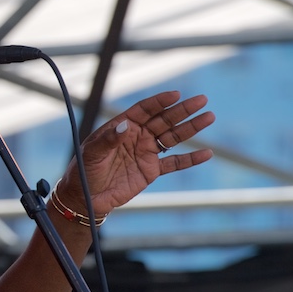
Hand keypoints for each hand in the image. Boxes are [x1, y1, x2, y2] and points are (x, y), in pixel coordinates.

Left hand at [59, 91, 214, 216]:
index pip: (144, 110)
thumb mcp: (92, 153)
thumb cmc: (84, 170)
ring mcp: (145, 153)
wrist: (86, 197)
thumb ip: (109, 139)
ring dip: (191, 128)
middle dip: (182, 110)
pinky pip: (174, 163)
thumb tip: (126, 125)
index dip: (160, 102)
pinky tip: (206, 153)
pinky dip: (190, 159)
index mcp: (122, 127)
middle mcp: (137, 136)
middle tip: (202, 100)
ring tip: (209, 117)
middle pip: (164, 120)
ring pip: (173, 137)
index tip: (176, 94)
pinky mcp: (151, 171)